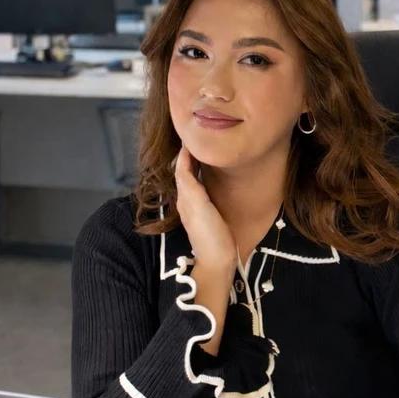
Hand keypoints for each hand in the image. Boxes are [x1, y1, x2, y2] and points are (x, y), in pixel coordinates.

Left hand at [173, 144, 237, 270]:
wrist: (218, 262)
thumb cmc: (210, 235)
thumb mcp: (200, 207)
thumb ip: (191, 185)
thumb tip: (183, 159)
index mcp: (185, 197)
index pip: (181, 168)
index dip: (184, 152)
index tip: (192, 135)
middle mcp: (187, 201)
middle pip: (184, 172)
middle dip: (189, 156)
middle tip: (199, 139)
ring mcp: (196, 208)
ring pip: (192, 180)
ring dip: (195, 165)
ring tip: (205, 151)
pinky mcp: (207, 214)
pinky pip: (201, 188)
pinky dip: (203, 177)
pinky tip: (212, 175)